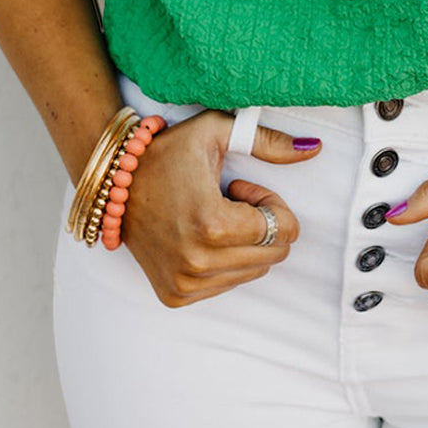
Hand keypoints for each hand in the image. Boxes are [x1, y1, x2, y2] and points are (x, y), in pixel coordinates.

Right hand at [118, 110, 322, 308]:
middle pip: (275, 253)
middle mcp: (198, 262)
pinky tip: (199, 234)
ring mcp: (185, 283)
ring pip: (254, 271)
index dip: (271, 203)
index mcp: (213, 225)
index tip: (242, 187)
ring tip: (212, 216)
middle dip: (262, 223)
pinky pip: (228, 284)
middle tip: (230, 200)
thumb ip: (269, 142)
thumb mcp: (217, 133)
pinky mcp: (175, 295)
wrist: (114, 182)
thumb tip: (313, 150)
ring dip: (244, 242)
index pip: (285, 229)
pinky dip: (225, 260)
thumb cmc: (166, 153)